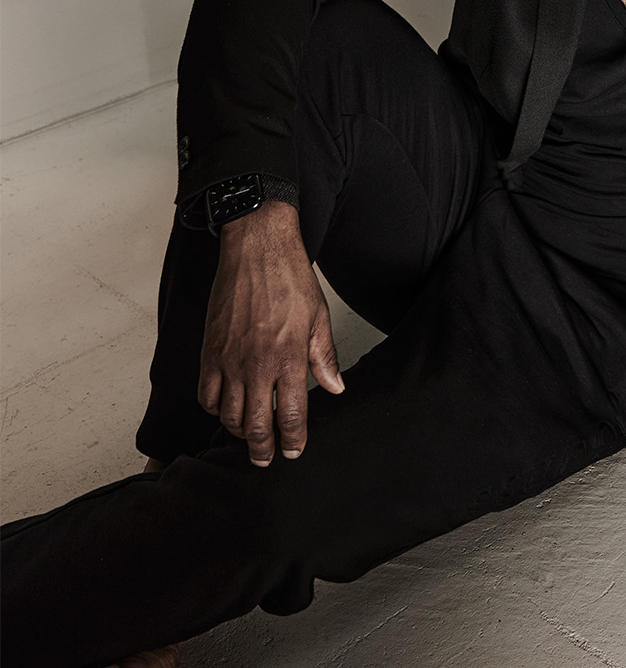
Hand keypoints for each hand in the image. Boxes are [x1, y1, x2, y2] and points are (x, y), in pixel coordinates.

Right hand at [198, 201, 342, 466]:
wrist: (257, 247)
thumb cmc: (290, 277)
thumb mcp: (318, 315)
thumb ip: (324, 356)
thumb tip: (335, 388)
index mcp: (290, 357)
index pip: (292, 415)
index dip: (293, 440)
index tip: (294, 452)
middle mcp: (257, 364)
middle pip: (256, 426)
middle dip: (263, 449)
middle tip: (266, 459)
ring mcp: (230, 360)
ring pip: (229, 416)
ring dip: (239, 431)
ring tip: (249, 434)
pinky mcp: (210, 351)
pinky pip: (206, 395)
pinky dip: (214, 409)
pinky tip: (225, 408)